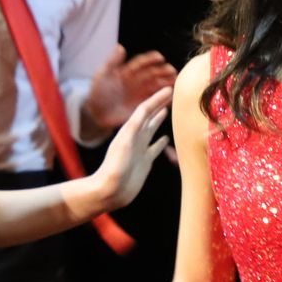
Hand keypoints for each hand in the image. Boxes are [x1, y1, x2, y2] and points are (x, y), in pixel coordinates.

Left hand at [84, 45, 178, 133]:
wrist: (96, 112)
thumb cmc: (98, 91)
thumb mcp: (102, 74)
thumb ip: (112, 62)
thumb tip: (120, 47)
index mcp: (129, 71)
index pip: (142, 62)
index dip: (151, 59)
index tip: (160, 57)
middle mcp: (138, 80)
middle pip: (153, 73)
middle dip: (164, 71)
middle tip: (173, 71)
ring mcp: (141, 92)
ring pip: (157, 85)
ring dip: (167, 83)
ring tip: (176, 82)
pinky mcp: (143, 105)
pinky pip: (157, 100)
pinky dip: (165, 98)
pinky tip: (172, 97)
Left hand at [90, 87, 172, 210]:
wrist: (110, 191)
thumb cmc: (114, 169)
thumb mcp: (124, 145)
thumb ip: (134, 128)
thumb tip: (145, 110)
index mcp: (130, 131)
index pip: (145, 110)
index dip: (156, 99)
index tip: (170, 89)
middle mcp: (135, 138)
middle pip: (149, 117)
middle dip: (158, 105)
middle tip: (171, 95)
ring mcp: (140, 149)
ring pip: (152, 130)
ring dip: (158, 119)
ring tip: (167, 110)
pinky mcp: (144, 161)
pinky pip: (155, 148)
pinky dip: (160, 142)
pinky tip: (166, 138)